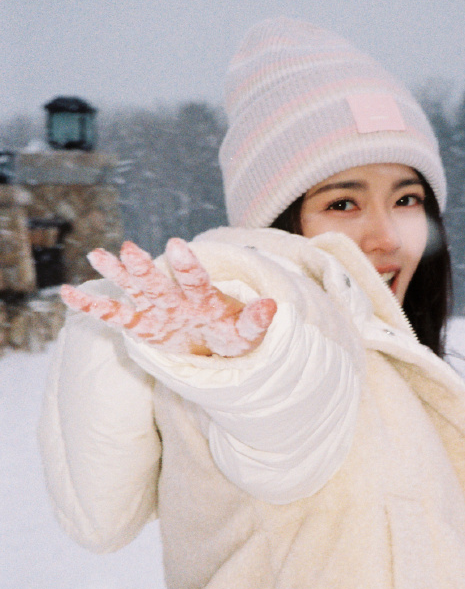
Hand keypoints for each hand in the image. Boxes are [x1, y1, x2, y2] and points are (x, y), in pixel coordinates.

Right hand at [61, 238, 276, 356]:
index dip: (187, 265)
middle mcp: (176, 298)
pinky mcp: (142, 325)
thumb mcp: (247, 335)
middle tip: (129, 248)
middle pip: (157, 282)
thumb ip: (256, 322)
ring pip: (133, 289)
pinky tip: (68, 293)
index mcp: (203, 298)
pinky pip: (113, 315)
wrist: (218, 343)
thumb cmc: (232, 334)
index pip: (195, 279)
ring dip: (117, 273)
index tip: (176, 245)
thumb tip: (273, 306)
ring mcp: (156, 309)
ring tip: (98, 254)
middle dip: (144, 267)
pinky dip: (92, 305)